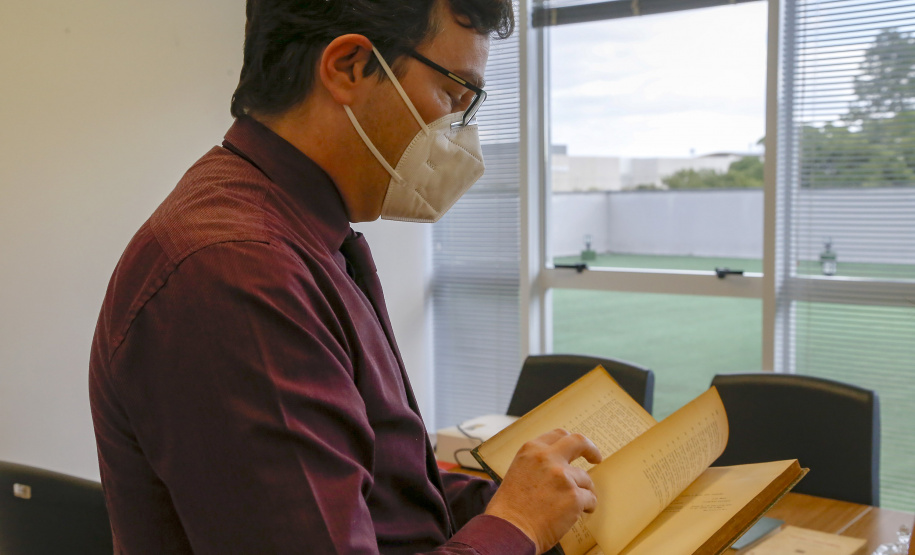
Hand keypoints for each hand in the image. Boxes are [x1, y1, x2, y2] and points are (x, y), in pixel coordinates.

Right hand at [483, 429, 601, 553]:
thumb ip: (538, 464)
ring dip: (583, 491)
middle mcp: (547, 458)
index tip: (579, 448)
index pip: (558, 435)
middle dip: (591, 449)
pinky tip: (576, 514)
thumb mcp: (518, 472)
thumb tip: (559, 465)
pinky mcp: (574, 497)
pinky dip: (587, 507)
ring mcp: (562, 476)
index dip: (571, 442)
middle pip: (579, 442)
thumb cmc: (509, 508)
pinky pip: (590, 499)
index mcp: (531, 450)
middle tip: (596, 458)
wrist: (509, 530)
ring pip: (585, 479)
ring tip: (573, 505)